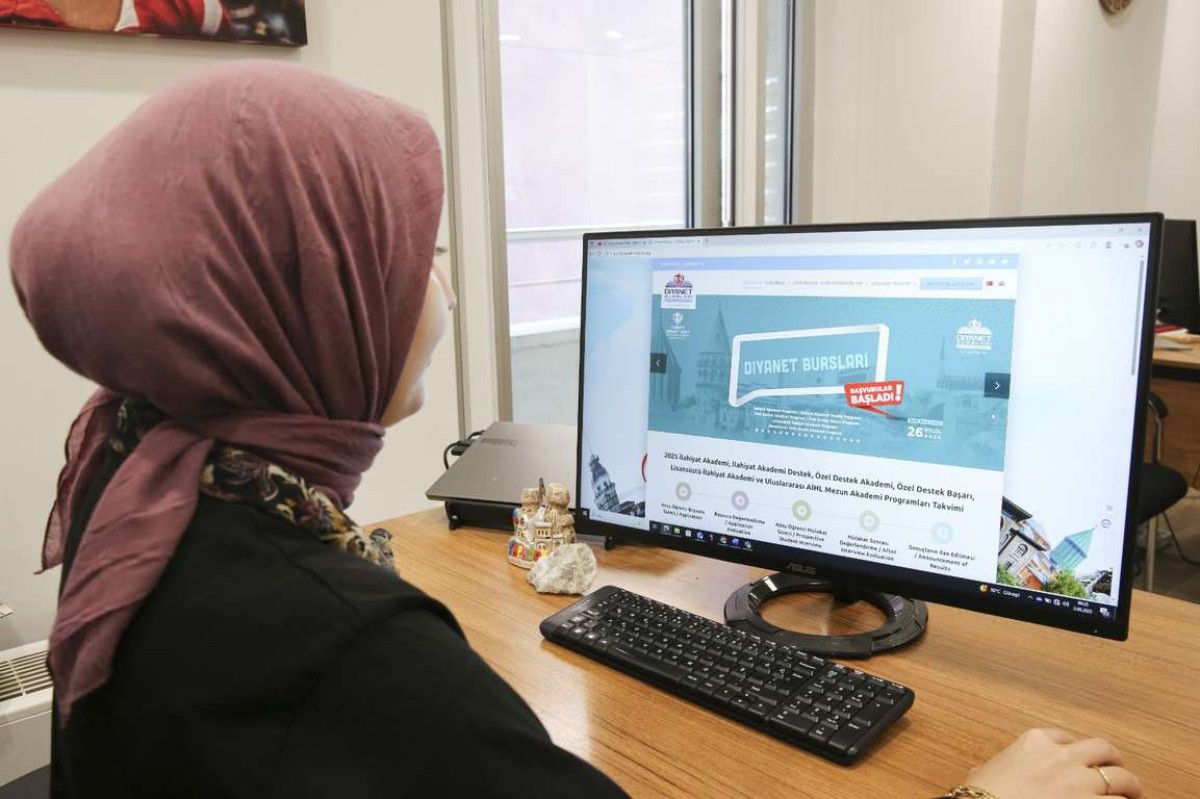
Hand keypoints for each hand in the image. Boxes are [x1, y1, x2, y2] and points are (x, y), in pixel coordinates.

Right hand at [963, 728, 1141, 797]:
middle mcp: (1062, 756)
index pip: (1064, 737)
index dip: (1075, 749)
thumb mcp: (982, 774)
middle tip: (1117, 770)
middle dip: (1112, 759)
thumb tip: (979, 774)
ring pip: (1121, 776)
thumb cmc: (981, 795)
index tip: (1079, 759)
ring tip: (1132, 794)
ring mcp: (1080, 781)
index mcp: (1034, 742)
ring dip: (1129, 786)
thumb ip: (993, 768)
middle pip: (1101, 748)